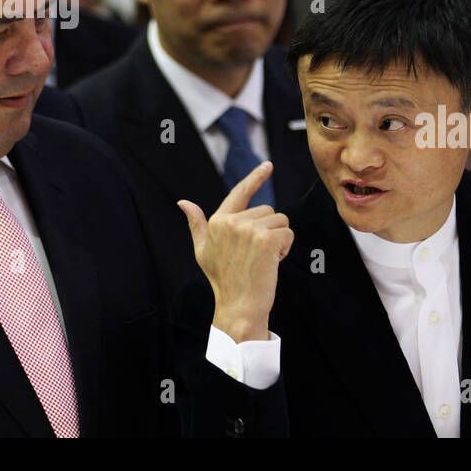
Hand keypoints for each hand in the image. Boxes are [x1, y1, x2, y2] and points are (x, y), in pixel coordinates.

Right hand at [178, 162, 291, 342]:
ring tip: (264, 259)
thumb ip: (197, 224)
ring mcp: (249, 229)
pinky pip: (288, 232)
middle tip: (257, 255)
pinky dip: (286, 247)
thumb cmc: (223, 280)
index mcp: (218, 220)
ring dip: (279, 239)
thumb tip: (183, 202)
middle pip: (268, 210)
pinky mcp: (266, 239)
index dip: (255, 177)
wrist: (238, 305)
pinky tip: (272, 262)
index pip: (240, 193)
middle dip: (269, 230)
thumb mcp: (203, 250)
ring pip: (280, 220)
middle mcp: (232, 221)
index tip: (267, 165)